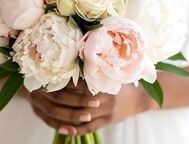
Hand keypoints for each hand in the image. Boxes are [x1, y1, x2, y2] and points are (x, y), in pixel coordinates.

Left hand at [28, 81, 150, 135]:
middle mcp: (106, 97)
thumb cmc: (123, 83)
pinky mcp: (107, 121)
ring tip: (51, 111)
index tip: (54, 78)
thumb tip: (79, 59)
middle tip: (48, 94)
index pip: (83, 82)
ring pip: (83, 114)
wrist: (140, 99)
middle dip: (64, 97)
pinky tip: (64, 128)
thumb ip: (98, 69)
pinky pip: (89, 127)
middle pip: (81, 98)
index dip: (69, 81)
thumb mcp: (113, 74)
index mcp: (106, 83)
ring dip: (67, 114)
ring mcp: (107, 111)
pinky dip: (77, 129)